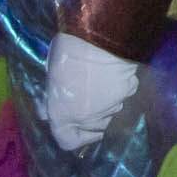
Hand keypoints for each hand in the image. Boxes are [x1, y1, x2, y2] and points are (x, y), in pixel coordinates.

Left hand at [44, 32, 141, 150]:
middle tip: (88, 97)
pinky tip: (115, 74)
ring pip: (111, 113)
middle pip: (94, 129)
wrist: (99, 35)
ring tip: (102, 83)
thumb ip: (52, 98)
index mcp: (63, 114)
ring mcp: (112, 105)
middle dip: (91, 119)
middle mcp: (89, 117)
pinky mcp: (129, 91)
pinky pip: (124, 96)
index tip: (75, 127)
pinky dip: (121, 90)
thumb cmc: (68, 53)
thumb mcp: (51, 76)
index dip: (72, 136)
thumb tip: (48, 111)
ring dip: (107, 105)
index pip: (68, 141)